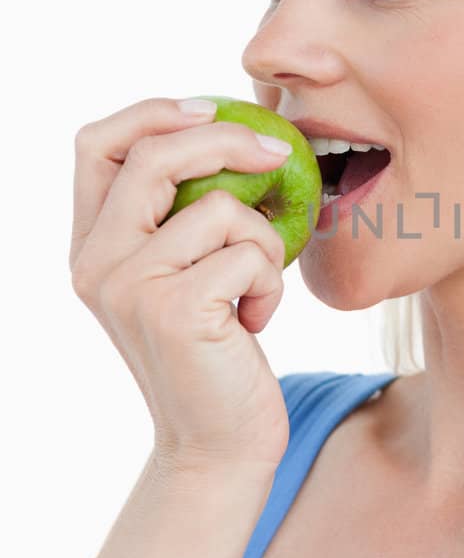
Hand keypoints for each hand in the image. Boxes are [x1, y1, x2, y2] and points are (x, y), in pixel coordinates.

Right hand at [69, 97, 295, 478]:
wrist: (219, 447)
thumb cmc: (215, 355)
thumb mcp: (184, 276)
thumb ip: (179, 217)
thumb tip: (232, 134)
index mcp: (89, 246)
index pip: (96, 143)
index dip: (154, 112)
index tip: (211, 110)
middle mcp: (94, 263)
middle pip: (153, 153)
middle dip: (227, 138)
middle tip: (279, 152)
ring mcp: (129, 287)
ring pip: (217, 206)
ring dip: (262, 237)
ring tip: (255, 286)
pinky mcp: (174, 311)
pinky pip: (248, 253)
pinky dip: (271, 280)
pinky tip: (257, 320)